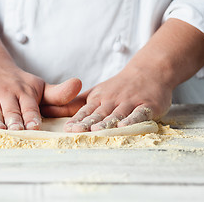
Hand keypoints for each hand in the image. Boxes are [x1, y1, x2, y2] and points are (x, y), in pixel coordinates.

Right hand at [0, 64, 81, 129]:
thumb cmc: (17, 82)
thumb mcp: (38, 86)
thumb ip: (58, 93)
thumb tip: (79, 84)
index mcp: (24, 92)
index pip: (30, 107)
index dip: (32, 117)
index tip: (34, 127)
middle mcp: (6, 93)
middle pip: (11, 111)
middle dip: (15, 122)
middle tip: (18, 132)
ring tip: (1, 132)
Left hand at [42, 66, 171, 131]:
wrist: (150, 70)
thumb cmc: (119, 86)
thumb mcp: (97, 92)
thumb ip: (79, 103)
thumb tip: (54, 111)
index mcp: (99, 98)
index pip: (86, 111)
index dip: (77, 120)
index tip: (67, 129)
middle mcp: (112, 100)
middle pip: (99, 114)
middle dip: (88, 123)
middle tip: (77, 132)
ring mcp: (130, 102)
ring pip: (117, 114)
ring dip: (106, 123)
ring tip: (96, 131)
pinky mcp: (147, 105)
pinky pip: (139, 114)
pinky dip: (132, 120)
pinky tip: (124, 126)